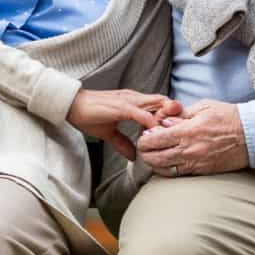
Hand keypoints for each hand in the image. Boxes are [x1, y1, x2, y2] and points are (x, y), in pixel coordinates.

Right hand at [68, 89, 182, 161]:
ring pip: (157, 104)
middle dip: (175, 114)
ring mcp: (129, 101)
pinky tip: (158, 132)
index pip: (159, 104)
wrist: (71, 105)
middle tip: (183, 129)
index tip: (177, 128)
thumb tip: (133, 156)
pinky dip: (152, 123)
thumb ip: (122, 142)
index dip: (169, 114)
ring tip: (176, 131)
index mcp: (133, 103)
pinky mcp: (122, 107)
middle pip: (164, 101)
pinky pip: (142, 114)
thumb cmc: (88, 115)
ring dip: (168, 116)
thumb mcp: (108, 132)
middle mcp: (135, 98)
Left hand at [137, 99, 249, 175]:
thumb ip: (181, 115)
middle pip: (155, 157)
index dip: (145, 139)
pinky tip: (166, 163)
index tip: (144, 136)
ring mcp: (195, 163)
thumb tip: (164, 122)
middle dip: (145, 153)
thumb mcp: (204, 107)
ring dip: (153, 163)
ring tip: (152, 156)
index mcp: (188, 131)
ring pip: (164, 169)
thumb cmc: (229, 117)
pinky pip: (178, 174)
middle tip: (144, 147)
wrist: (253, 135)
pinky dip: (167, 170)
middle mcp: (189, 149)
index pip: (155, 139)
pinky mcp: (202, 171)